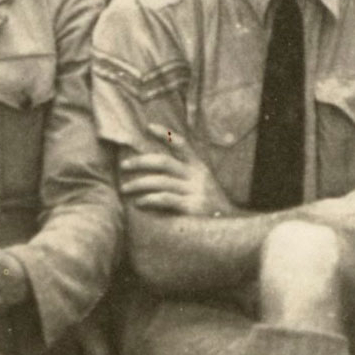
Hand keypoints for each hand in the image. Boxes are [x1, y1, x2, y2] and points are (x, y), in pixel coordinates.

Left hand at [118, 132, 233, 216]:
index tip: (148, 127)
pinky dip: (149, 199)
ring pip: (160, 181)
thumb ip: (185, 173)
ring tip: (125, 188)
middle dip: (140, 162)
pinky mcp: (192, 207)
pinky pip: (165, 199)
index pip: (182, 144)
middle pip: (163, 162)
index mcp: (199, 166)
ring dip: (138, 184)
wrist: (231, 227)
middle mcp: (197, 175)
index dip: (165, 134)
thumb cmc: (210, 205)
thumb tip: (156, 166)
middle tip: (123, 166)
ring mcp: (195, 191)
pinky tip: (139, 202)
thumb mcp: (203, 183)